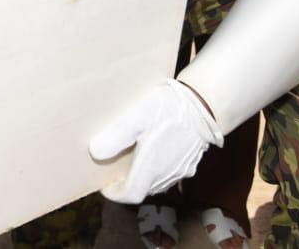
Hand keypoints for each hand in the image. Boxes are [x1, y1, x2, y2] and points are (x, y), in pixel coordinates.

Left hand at [88, 79, 221, 202]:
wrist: (203, 105)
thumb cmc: (170, 108)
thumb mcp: (138, 116)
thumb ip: (117, 135)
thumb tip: (95, 151)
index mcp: (152, 166)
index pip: (131, 194)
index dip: (114, 194)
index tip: (104, 185)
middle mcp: (167, 173)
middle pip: (143, 190)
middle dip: (126, 185)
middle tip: (112, 172)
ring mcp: (180, 170)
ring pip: (156, 184)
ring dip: (141, 179)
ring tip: (129, 164)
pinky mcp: (189, 164)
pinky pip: (169, 176)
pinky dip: (155, 173)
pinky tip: (151, 156)